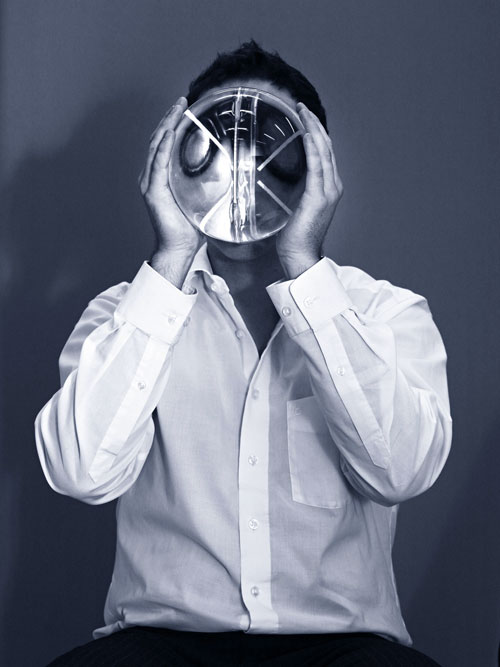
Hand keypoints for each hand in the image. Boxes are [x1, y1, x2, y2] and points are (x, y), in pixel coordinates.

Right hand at [138, 97, 201, 256]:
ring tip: (177, 109)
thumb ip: (210, 183)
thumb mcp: (203, 198)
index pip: (166, 143)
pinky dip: (163, 148)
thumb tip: (233, 172)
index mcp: (162, 176)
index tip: (185, 107)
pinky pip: (157, 164)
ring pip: (156, 146)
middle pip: (159, 138)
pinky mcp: (153, 191)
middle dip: (170, 117)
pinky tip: (170, 133)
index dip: (173, 123)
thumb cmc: (191, 227)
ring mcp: (150, 182)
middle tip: (182, 100)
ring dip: (166, 125)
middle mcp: (152, 175)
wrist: (180, 247)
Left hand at [276, 103, 343, 278]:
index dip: (316, 133)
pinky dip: (313, 146)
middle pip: (327, 147)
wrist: (300, 255)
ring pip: (324, 151)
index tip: (305, 117)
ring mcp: (329, 191)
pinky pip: (317, 165)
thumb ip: (295, 191)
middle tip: (302, 106)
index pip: (324, 154)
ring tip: (303, 111)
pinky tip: (307, 132)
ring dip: (313, 128)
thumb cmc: (295, 237)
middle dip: (315, 124)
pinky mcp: (319, 196)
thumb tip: (281, 179)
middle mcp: (333, 186)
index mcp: (329, 188)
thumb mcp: (296, 207)